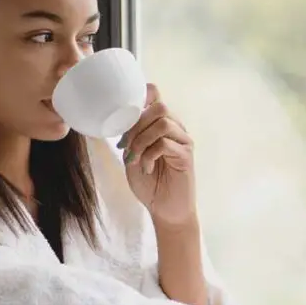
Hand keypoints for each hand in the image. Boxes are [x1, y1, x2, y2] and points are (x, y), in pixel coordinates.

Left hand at [119, 84, 196, 224]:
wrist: (165, 210)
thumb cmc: (149, 183)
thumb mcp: (133, 155)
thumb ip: (130, 136)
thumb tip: (119, 121)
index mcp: (161, 124)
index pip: (155, 94)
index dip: (140, 98)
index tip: (124, 119)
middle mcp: (176, 128)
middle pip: (159, 106)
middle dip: (137, 125)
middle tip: (126, 146)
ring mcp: (183, 141)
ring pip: (163, 123)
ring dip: (141, 140)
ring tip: (135, 159)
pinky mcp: (186, 156)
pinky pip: (165, 143)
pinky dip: (149, 155)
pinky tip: (146, 168)